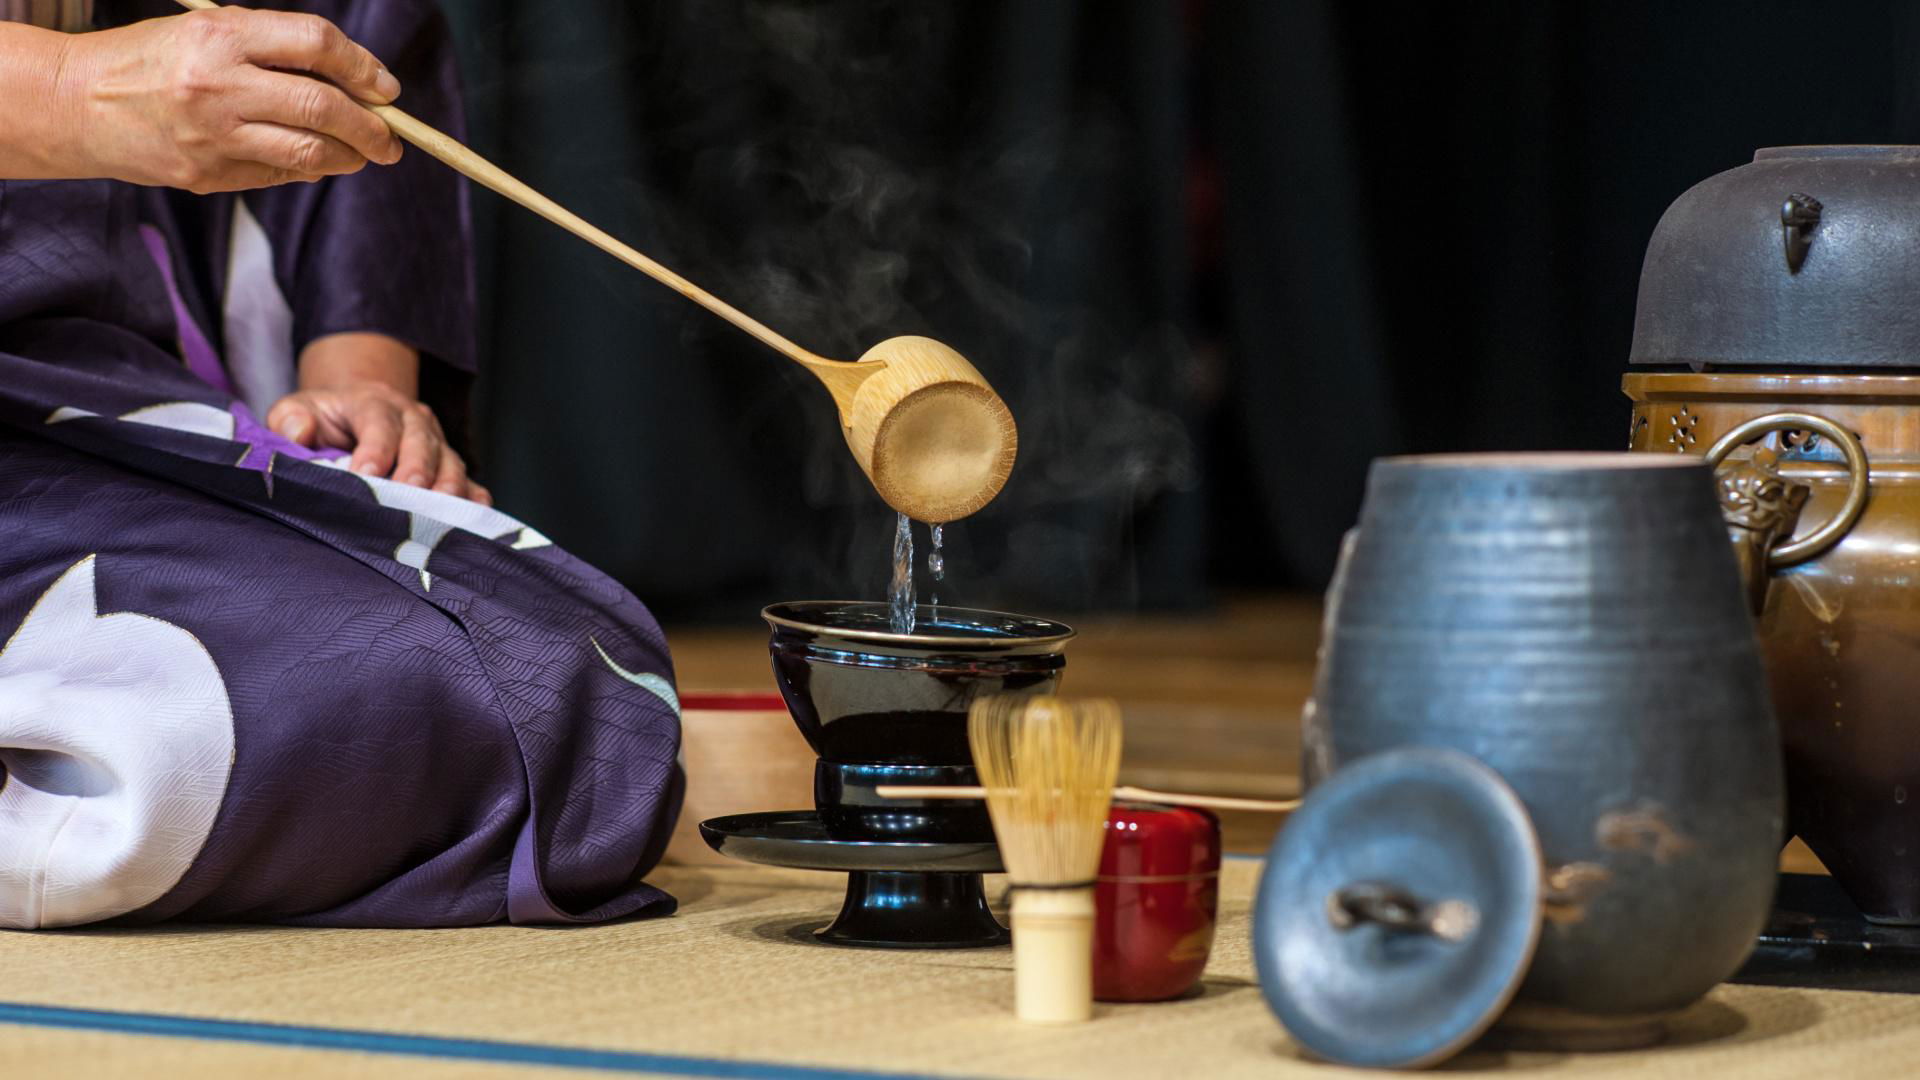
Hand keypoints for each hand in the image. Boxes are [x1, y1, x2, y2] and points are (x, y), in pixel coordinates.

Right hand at [54, 7, 402, 191]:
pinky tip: (313, 163)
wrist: (78, 103)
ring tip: (362, 155)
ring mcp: (212, 135)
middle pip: (323, 107)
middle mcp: (218, 84)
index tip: (386, 89)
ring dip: (350, 158)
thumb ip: (277, 51)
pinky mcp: (206, 174)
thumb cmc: (155, 60)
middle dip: (372, 128)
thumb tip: (358, 86)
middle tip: (392, 140)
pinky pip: (278, 176)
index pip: (316, 43)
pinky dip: (307, 170)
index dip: (363, 68)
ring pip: (310, 153)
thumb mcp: (210, 33)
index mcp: (222, 35)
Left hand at [268, 333, 490, 505]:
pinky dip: (475, 500)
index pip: (379, 422)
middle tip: (407, 498)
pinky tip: (474, 519)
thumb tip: (300, 433)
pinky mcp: (450, 466)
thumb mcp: (297, 408)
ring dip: (448, 488)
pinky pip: (471, 482)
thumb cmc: (325, 418)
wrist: (358, 411)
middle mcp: (413, 420)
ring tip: (440, 514)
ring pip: (451, 462)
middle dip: (417, 471)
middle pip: (422, 442)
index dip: (375, 448)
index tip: (365, 476)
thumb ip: (290, 418)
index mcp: (375, 402)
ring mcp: (437, 443)